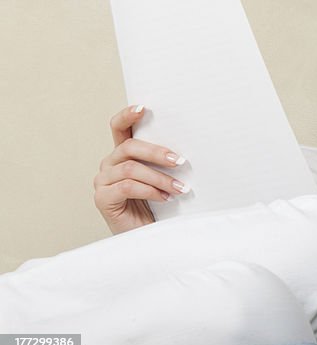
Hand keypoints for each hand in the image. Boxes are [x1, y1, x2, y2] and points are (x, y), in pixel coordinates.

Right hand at [93, 105, 188, 233]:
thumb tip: (185, 148)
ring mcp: (102, 181)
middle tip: (180, 161)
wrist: (146, 237)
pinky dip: (150, 190)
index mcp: (122, 154)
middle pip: (128, 146)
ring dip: (160, 178)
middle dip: (157, 152)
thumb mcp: (162, 177)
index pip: (118, 127)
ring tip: (180, 188)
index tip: (144, 108)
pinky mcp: (102, 198)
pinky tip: (165, 197)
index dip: (127, 115)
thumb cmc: (157, 205)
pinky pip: (127, 187)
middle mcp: (109, 164)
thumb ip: (164, 161)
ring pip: (131, 168)